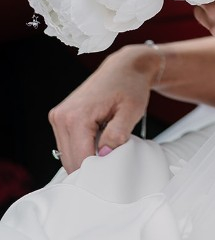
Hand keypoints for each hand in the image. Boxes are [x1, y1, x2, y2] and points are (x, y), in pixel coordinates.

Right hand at [48, 44, 160, 173]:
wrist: (125, 67)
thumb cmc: (130, 85)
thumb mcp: (131, 110)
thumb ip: (117, 134)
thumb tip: (103, 155)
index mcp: (76, 115)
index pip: (80, 160)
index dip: (98, 171)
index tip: (114, 172)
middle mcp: (62, 117)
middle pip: (71, 161)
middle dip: (92, 166)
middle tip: (114, 158)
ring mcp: (58, 117)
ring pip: (67, 156)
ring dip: (87, 157)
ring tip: (107, 143)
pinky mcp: (60, 118)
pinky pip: (68, 145)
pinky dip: (82, 148)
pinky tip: (98, 138)